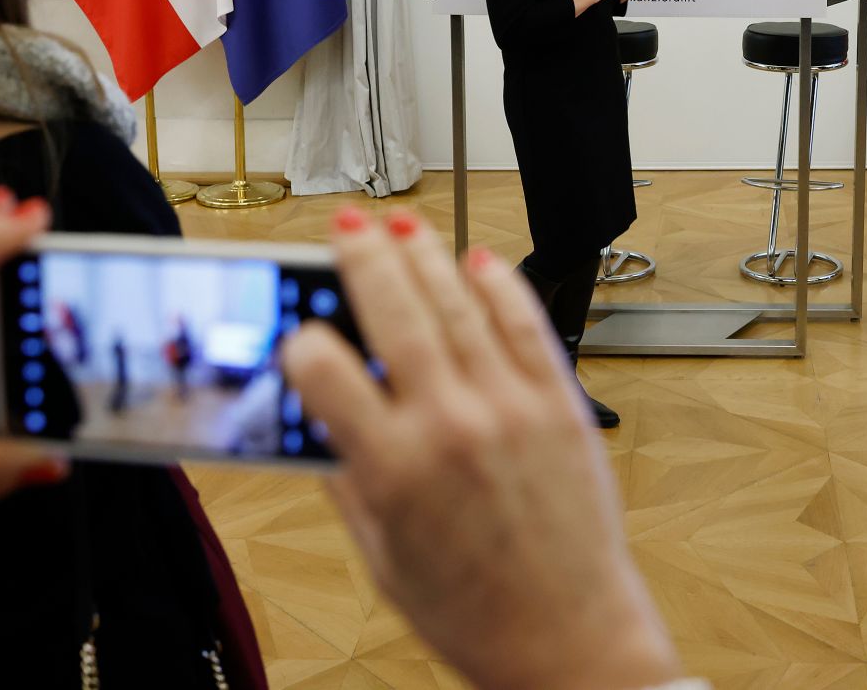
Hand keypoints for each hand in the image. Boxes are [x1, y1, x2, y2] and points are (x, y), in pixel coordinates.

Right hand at [283, 209, 681, 689]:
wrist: (568, 640)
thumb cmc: (473, 613)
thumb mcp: (381, 557)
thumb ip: (348, 480)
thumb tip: (323, 418)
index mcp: (393, 469)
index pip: (324, 369)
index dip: (301, 342)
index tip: (299, 332)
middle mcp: (452, 426)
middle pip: (396, 312)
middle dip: (363, 258)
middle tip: (346, 226)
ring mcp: (512, 408)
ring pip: (460, 305)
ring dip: (426, 256)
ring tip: (401, 227)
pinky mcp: (560, 406)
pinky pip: (527, 326)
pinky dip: (500, 286)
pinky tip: (478, 260)